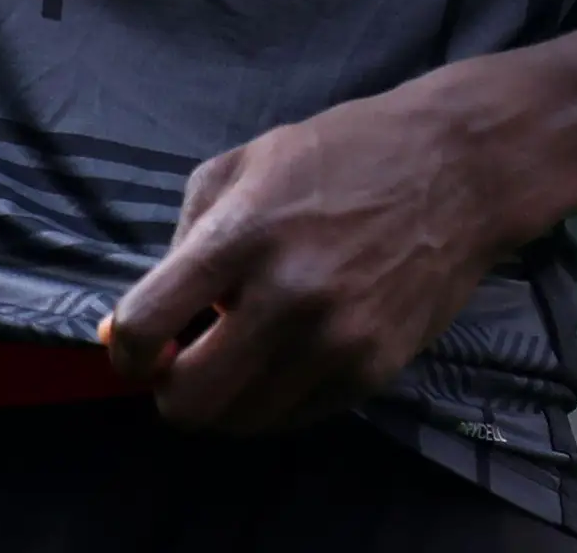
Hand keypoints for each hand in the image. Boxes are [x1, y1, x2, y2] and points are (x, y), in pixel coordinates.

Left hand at [100, 76, 533, 432]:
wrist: (453, 171)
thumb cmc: (338, 154)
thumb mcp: (239, 166)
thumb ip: (183, 241)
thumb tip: (136, 320)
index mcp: (240, 236)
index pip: (146, 324)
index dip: (123, 351)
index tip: (130, 350)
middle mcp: (285, 298)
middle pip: (191, 400)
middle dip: (169, 391)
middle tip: (178, 366)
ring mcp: (334, 342)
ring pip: (243, 422)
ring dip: (223, 402)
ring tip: (232, 360)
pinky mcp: (373, 371)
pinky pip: (297, 416)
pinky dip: (273, 401)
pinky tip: (280, 360)